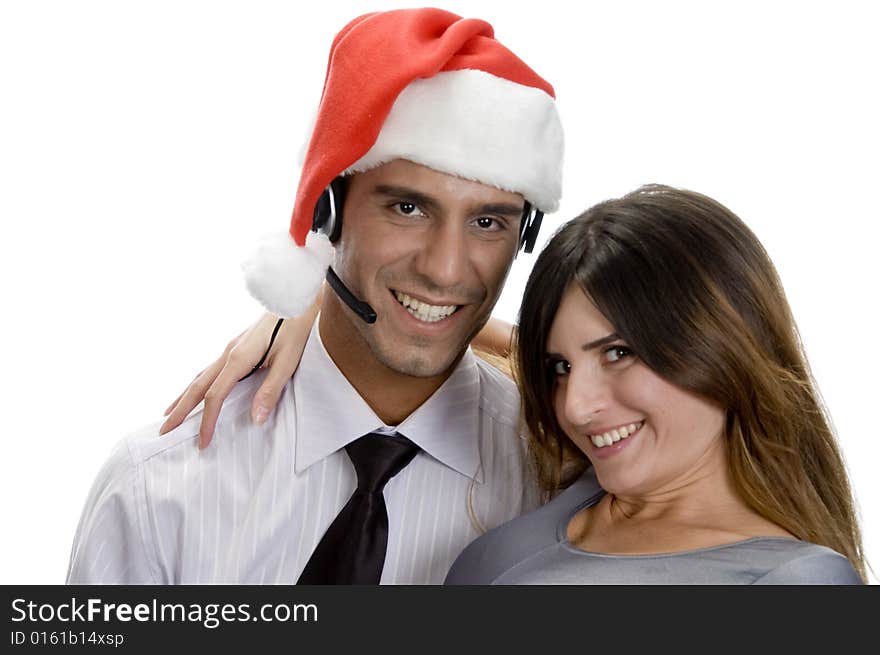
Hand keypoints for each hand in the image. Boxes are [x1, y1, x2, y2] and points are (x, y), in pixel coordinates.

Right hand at [160, 304, 316, 447]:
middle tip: (163, 430)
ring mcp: (230, 349)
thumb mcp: (288, 362)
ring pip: (200, 377)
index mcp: (238, 359)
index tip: (202, 442)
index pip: (215, 396)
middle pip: (197, 386)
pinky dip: (197, 385)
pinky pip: (210, 370)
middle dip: (179, 410)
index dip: (206, 421)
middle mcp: (228, 354)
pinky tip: (197, 390)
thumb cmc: (295, 330)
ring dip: (184, 397)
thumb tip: (255, 419)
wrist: (295, 300)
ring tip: (170, 413)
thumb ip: (270, 391)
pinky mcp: (237, 347)